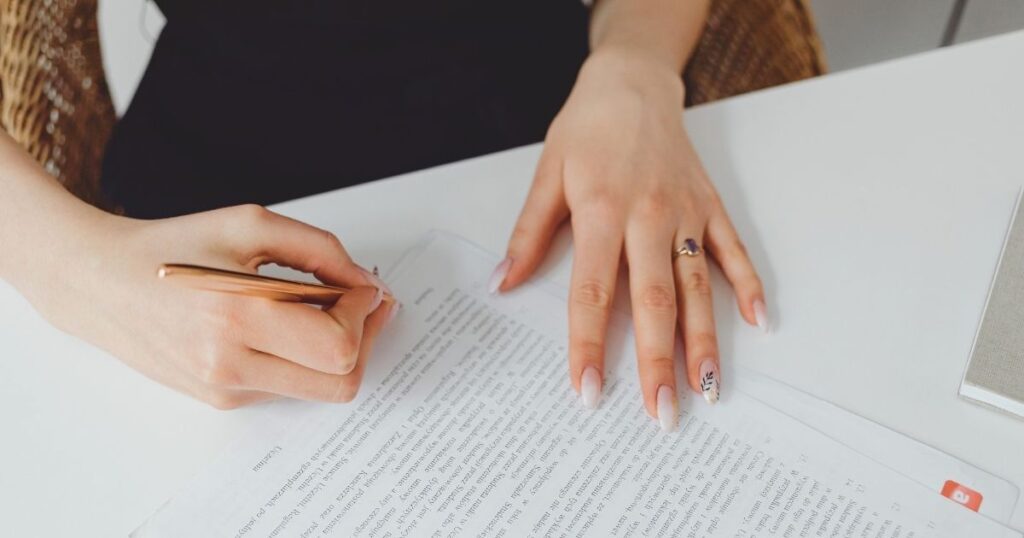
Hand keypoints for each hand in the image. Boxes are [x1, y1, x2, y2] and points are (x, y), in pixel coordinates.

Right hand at [17, 204, 396, 408]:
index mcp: (237, 316)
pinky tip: (285, 326)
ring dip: (336, 352)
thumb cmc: (174, 247)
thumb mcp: (250, 225)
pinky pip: (288, 387)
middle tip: (363, 304)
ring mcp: (225, 389)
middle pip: (340, 381)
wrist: (101, 282)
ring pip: (320, 390)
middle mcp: (230, 364)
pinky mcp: (221, 399)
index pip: (337, 344)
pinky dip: (302, 359)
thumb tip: (366, 284)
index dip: (365, 313)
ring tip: (322, 310)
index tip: (364, 286)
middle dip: (364, 339)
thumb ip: (321, 250)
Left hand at [495, 50, 766, 429]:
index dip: (589, 346)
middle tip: (661, 413)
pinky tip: (760, 323)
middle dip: (656, 362)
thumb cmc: (587, 128)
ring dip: (705, 340)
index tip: (588, 391)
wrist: (632, 83)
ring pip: (699, 286)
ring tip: (707, 388)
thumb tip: (504, 284)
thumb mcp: (547, 174)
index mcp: (602, 213)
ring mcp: (685, 213)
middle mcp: (648, 217)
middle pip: (654, 302)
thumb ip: (529, 234)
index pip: (593, 293)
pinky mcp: (710, 206)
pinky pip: (733, 250)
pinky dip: (749, 285)